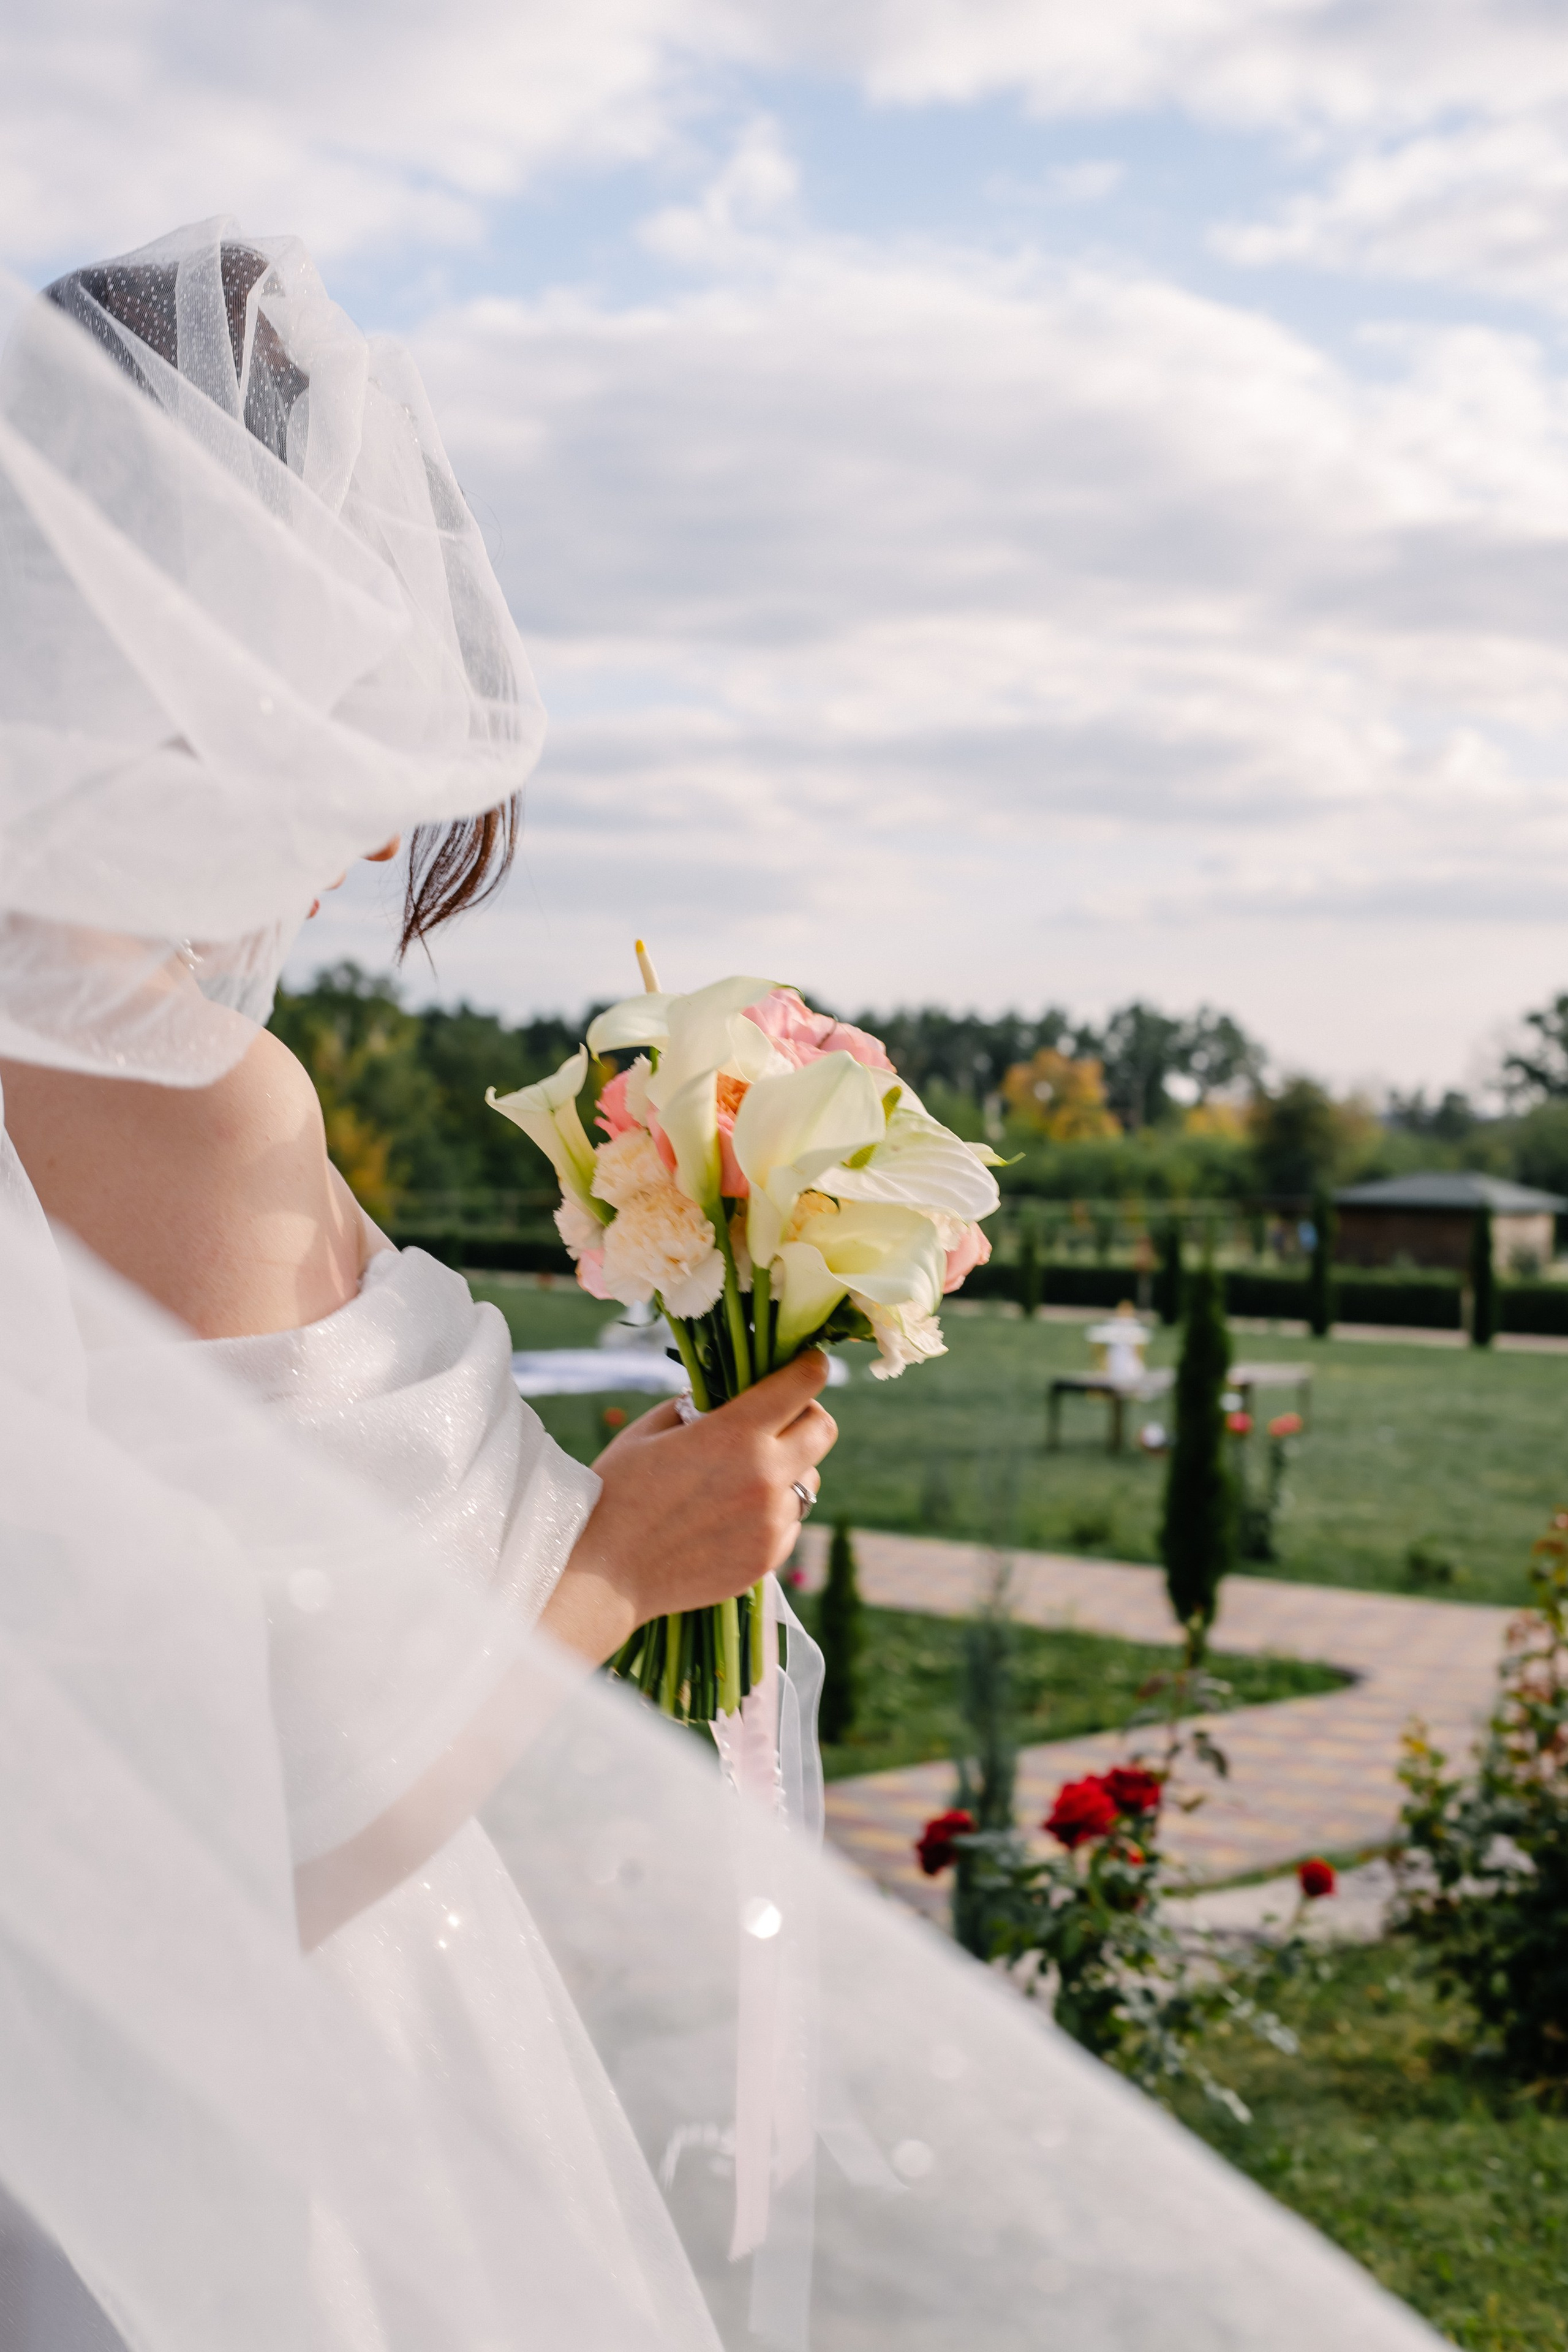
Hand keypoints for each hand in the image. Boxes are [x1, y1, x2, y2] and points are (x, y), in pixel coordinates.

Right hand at [539, 1351, 835, 1664]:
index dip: (809, 1366)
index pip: (803, 1384)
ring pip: (810, 1480)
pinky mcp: (769, 1558)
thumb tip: (724, 1396)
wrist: (604, 1575)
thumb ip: (695, 1406)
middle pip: (824, 1430)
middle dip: (808, 1416)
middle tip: (780, 1421)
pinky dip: (773, 1513)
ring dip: (789, 1469)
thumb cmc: (616, 1493)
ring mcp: (770, 1521)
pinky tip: (732, 1516)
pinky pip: (791, 1521)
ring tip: (744, 1477)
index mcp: (734, 1434)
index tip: (807, 1364)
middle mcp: (764, 1476)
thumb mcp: (649, 1431)